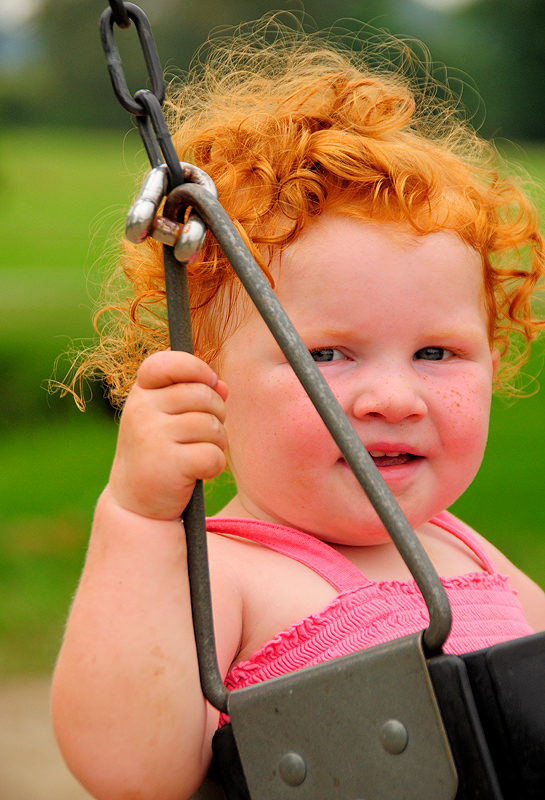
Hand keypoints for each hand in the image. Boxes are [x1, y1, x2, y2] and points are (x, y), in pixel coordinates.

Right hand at [109, 350, 227, 519]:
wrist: (135, 503)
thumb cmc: (158, 452)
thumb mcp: (168, 418)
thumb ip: (194, 395)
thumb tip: (222, 386)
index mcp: (142, 392)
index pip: (169, 362)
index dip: (196, 368)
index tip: (209, 382)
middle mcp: (142, 410)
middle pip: (204, 394)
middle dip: (217, 413)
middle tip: (205, 433)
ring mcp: (152, 436)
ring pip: (212, 426)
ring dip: (217, 442)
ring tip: (199, 454)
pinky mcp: (168, 464)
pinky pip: (213, 454)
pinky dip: (215, 466)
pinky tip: (198, 472)